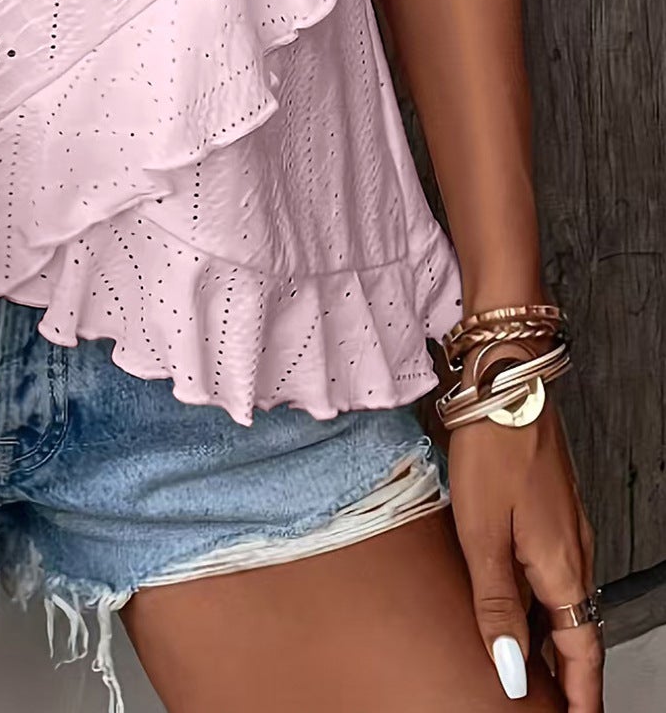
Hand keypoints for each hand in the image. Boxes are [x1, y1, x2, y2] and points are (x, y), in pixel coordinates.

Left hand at [449, 396, 602, 709]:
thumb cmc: (492, 450)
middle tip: (547, 706)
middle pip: (576, 632)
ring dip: (552, 639)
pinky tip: (513, 603)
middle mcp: (574, 554)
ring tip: (528, 669)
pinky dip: (541, 601)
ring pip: (563, 602)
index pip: (582, 655)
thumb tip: (512, 670)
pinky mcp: (551, 510)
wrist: (507, 383)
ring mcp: (566, 530)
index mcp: (562, 569)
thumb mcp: (481, 534)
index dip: (580, 697)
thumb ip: (496, 605)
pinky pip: (553, 572)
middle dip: (567, 676)